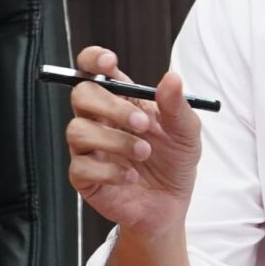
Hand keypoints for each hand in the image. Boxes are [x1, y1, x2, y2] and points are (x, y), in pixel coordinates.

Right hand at [64, 45, 203, 243]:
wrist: (170, 205)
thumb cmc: (174, 162)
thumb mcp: (186, 132)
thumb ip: (177, 105)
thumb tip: (171, 78)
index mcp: (120, 100)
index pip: (92, 70)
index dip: (93, 60)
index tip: (108, 63)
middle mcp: (99, 120)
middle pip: (82, 95)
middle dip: (112, 107)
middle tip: (142, 124)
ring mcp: (88, 148)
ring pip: (78, 130)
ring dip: (114, 141)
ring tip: (144, 153)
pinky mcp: (84, 177)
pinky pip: (80, 167)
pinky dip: (109, 171)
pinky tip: (131, 177)